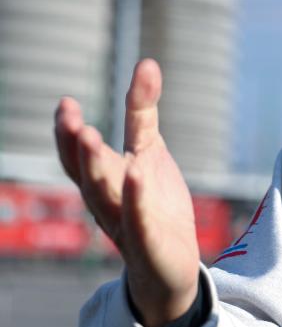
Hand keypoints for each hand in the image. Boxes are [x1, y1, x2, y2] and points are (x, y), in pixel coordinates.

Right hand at [54, 59, 199, 326]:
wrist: (171, 264)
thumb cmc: (152, 203)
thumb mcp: (148, 151)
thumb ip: (142, 111)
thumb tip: (146, 62)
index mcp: (102, 179)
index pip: (78, 156)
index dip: (68, 132)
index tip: (66, 103)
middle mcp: (106, 202)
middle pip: (86, 174)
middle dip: (77, 147)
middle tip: (71, 118)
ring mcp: (125, 224)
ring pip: (105, 197)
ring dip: (96, 169)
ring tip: (93, 137)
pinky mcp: (149, 243)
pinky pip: (138, 221)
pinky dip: (136, 199)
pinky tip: (138, 174)